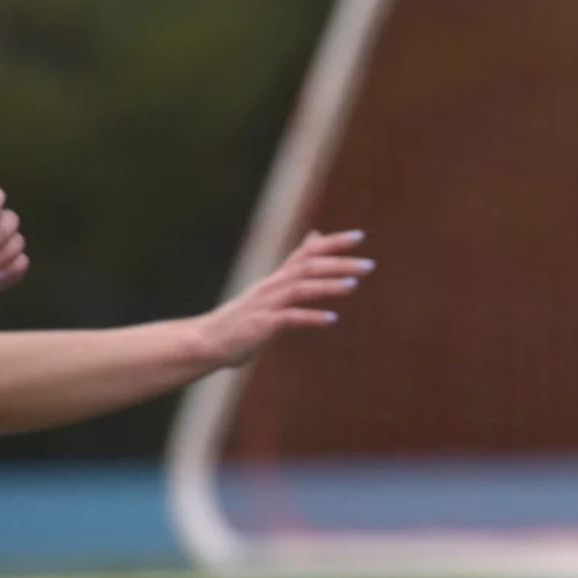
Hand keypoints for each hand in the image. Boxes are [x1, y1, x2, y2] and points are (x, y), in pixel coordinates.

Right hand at [193, 230, 370, 368]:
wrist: (208, 341)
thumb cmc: (244, 318)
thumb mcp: (271, 290)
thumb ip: (294, 267)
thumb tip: (313, 239)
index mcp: (277, 279)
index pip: (307, 252)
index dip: (332, 243)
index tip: (359, 236)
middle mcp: (272, 286)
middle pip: (308, 266)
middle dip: (339, 264)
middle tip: (369, 265)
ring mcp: (266, 304)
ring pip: (300, 288)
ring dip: (327, 286)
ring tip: (353, 285)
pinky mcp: (262, 325)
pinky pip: (289, 318)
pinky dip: (310, 317)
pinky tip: (331, 319)